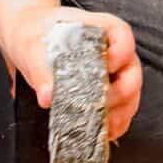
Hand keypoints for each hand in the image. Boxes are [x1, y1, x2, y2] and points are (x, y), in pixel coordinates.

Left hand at [0, 6, 141, 140]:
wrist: (30, 42)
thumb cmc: (35, 35)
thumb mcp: (33, 46)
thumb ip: (41, 70)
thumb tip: (47, 96)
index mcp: (101, 29)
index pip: (123, 39)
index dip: (120, 55)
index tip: (104, 67)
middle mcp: (114, 51)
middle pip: (132, 73)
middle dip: (120, 93)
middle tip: (99, 105)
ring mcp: (113, 74)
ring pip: (129, 96)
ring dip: (119, 113)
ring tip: (103, 127)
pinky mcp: (106, 93)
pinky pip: (119, 110)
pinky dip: (114, 123)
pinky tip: (103, 133)